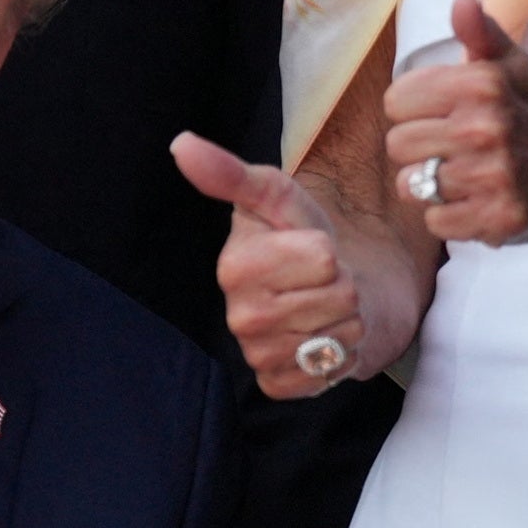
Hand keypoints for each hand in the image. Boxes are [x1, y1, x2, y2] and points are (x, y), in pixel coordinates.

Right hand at [173, 132, 371, 400]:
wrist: (330, 292)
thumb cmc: (303, 239)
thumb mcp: (278, 198)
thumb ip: (232, 174)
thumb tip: (181, 144)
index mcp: (234, 266)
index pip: (322, 257)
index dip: (330, 251)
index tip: (311, 251)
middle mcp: (238, 315)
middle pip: (338, 295)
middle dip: (344, 287)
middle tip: (321, 283)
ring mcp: (257, 353)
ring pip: (339, 335)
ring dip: (346, 321)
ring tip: (324, 310)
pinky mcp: (278, 384)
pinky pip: (327, 373)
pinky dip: (338, 357)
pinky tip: (320, 341)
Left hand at [385, 0, 527, 249]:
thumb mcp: (512, 69)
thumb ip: (481, 33)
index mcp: (482, 86)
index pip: (396, 100)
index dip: (415, 110)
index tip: (444, 115)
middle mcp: (486, 128)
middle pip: (398, 144)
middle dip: (420, 150)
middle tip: (454, 150)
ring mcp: (491, 176)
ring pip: (410, 184)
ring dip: (431, 185)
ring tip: (462, 176)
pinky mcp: (495, 218)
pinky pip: (434, 220)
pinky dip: (449, 217)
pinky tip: (474, 201)